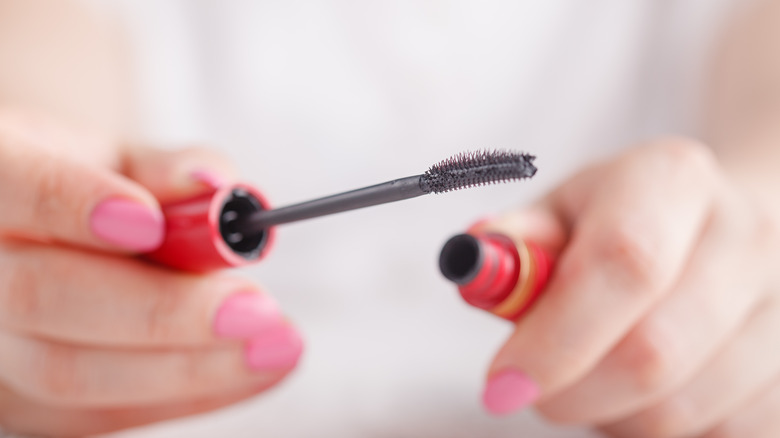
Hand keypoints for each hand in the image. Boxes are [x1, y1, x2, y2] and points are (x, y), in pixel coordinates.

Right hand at [0, 110, 302, 435]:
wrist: (50, 237)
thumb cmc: (91, 186)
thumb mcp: (123, 158)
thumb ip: (168, 170)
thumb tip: (220, 189)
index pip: (14, 189)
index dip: (77, 206)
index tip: (154, 222)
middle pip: (41, 297)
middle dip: (161, 309)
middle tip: (256, 308)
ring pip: (70, 373)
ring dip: (190, 367)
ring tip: (279, 345)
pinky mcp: (29, 404)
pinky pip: (104, 413)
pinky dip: (193, 393)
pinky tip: (255, 369)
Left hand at [472, 139, 779, 436]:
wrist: (723, 231)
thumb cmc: (624, 222)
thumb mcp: (564, 211)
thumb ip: (516, 241)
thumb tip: (470, 266)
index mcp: (674, 179)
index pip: (623, 262)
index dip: (557, 335)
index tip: (501, 383)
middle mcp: (747, 234)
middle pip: (653, 353)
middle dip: (571, 392)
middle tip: (530, 390)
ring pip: (681, 411)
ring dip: (612, 415)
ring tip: (594, 376)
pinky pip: (718, 434)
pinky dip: (655, 429)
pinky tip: (644, 394)